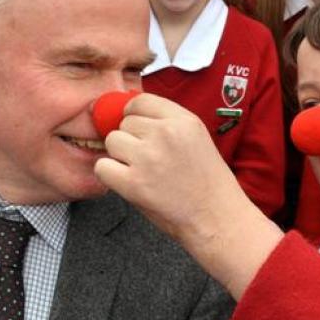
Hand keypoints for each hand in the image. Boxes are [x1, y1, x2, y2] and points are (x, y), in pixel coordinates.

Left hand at [94, 93, 281, 298]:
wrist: (217, 219)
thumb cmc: (207, 183)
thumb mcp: (196, 137)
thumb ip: (167, 122)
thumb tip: (129, 112)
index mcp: (183, 120)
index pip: (140, 101)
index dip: (133, 115)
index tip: (136, 128)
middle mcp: (165, 134)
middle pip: (124, 122)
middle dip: (131, 139)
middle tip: (148, 159)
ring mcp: (148, 158)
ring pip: (112, 141)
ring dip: (120, 156)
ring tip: (141, 171)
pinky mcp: (134, 183)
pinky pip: (102, 167)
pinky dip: (109, 175)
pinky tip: (127, 182)